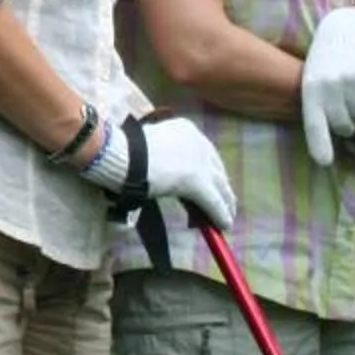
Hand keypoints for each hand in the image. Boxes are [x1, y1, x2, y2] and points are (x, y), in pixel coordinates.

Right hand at [117, 115, 238, 230]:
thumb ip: (162, 155)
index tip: (212, 179)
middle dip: (222, 186)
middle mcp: (198, 143)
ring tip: (228, 215)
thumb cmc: (127, 151)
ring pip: (221, 186)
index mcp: (186, 129)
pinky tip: (224, 224)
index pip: (206, 152)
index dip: (210, 169)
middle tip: (224, 199)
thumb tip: (163, 172)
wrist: (126, 156)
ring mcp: (201, 163)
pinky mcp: (199, 183)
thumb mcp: (151, 146)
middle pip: (217, 169)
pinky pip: (214, 202)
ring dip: (226, 202)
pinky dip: (220, 214)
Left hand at [298, 6, 354, 166]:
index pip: (315, 124)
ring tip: (351, 94)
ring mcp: (351, 79)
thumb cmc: (324, 68)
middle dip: (347, 125)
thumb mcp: (312, 86)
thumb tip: (330, 154)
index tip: (325, 162)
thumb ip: (320, 115)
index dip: (320, 145)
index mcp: (311, 92)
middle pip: (346, 127)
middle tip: (343, 109)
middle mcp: (330, 86)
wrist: (341, 32)